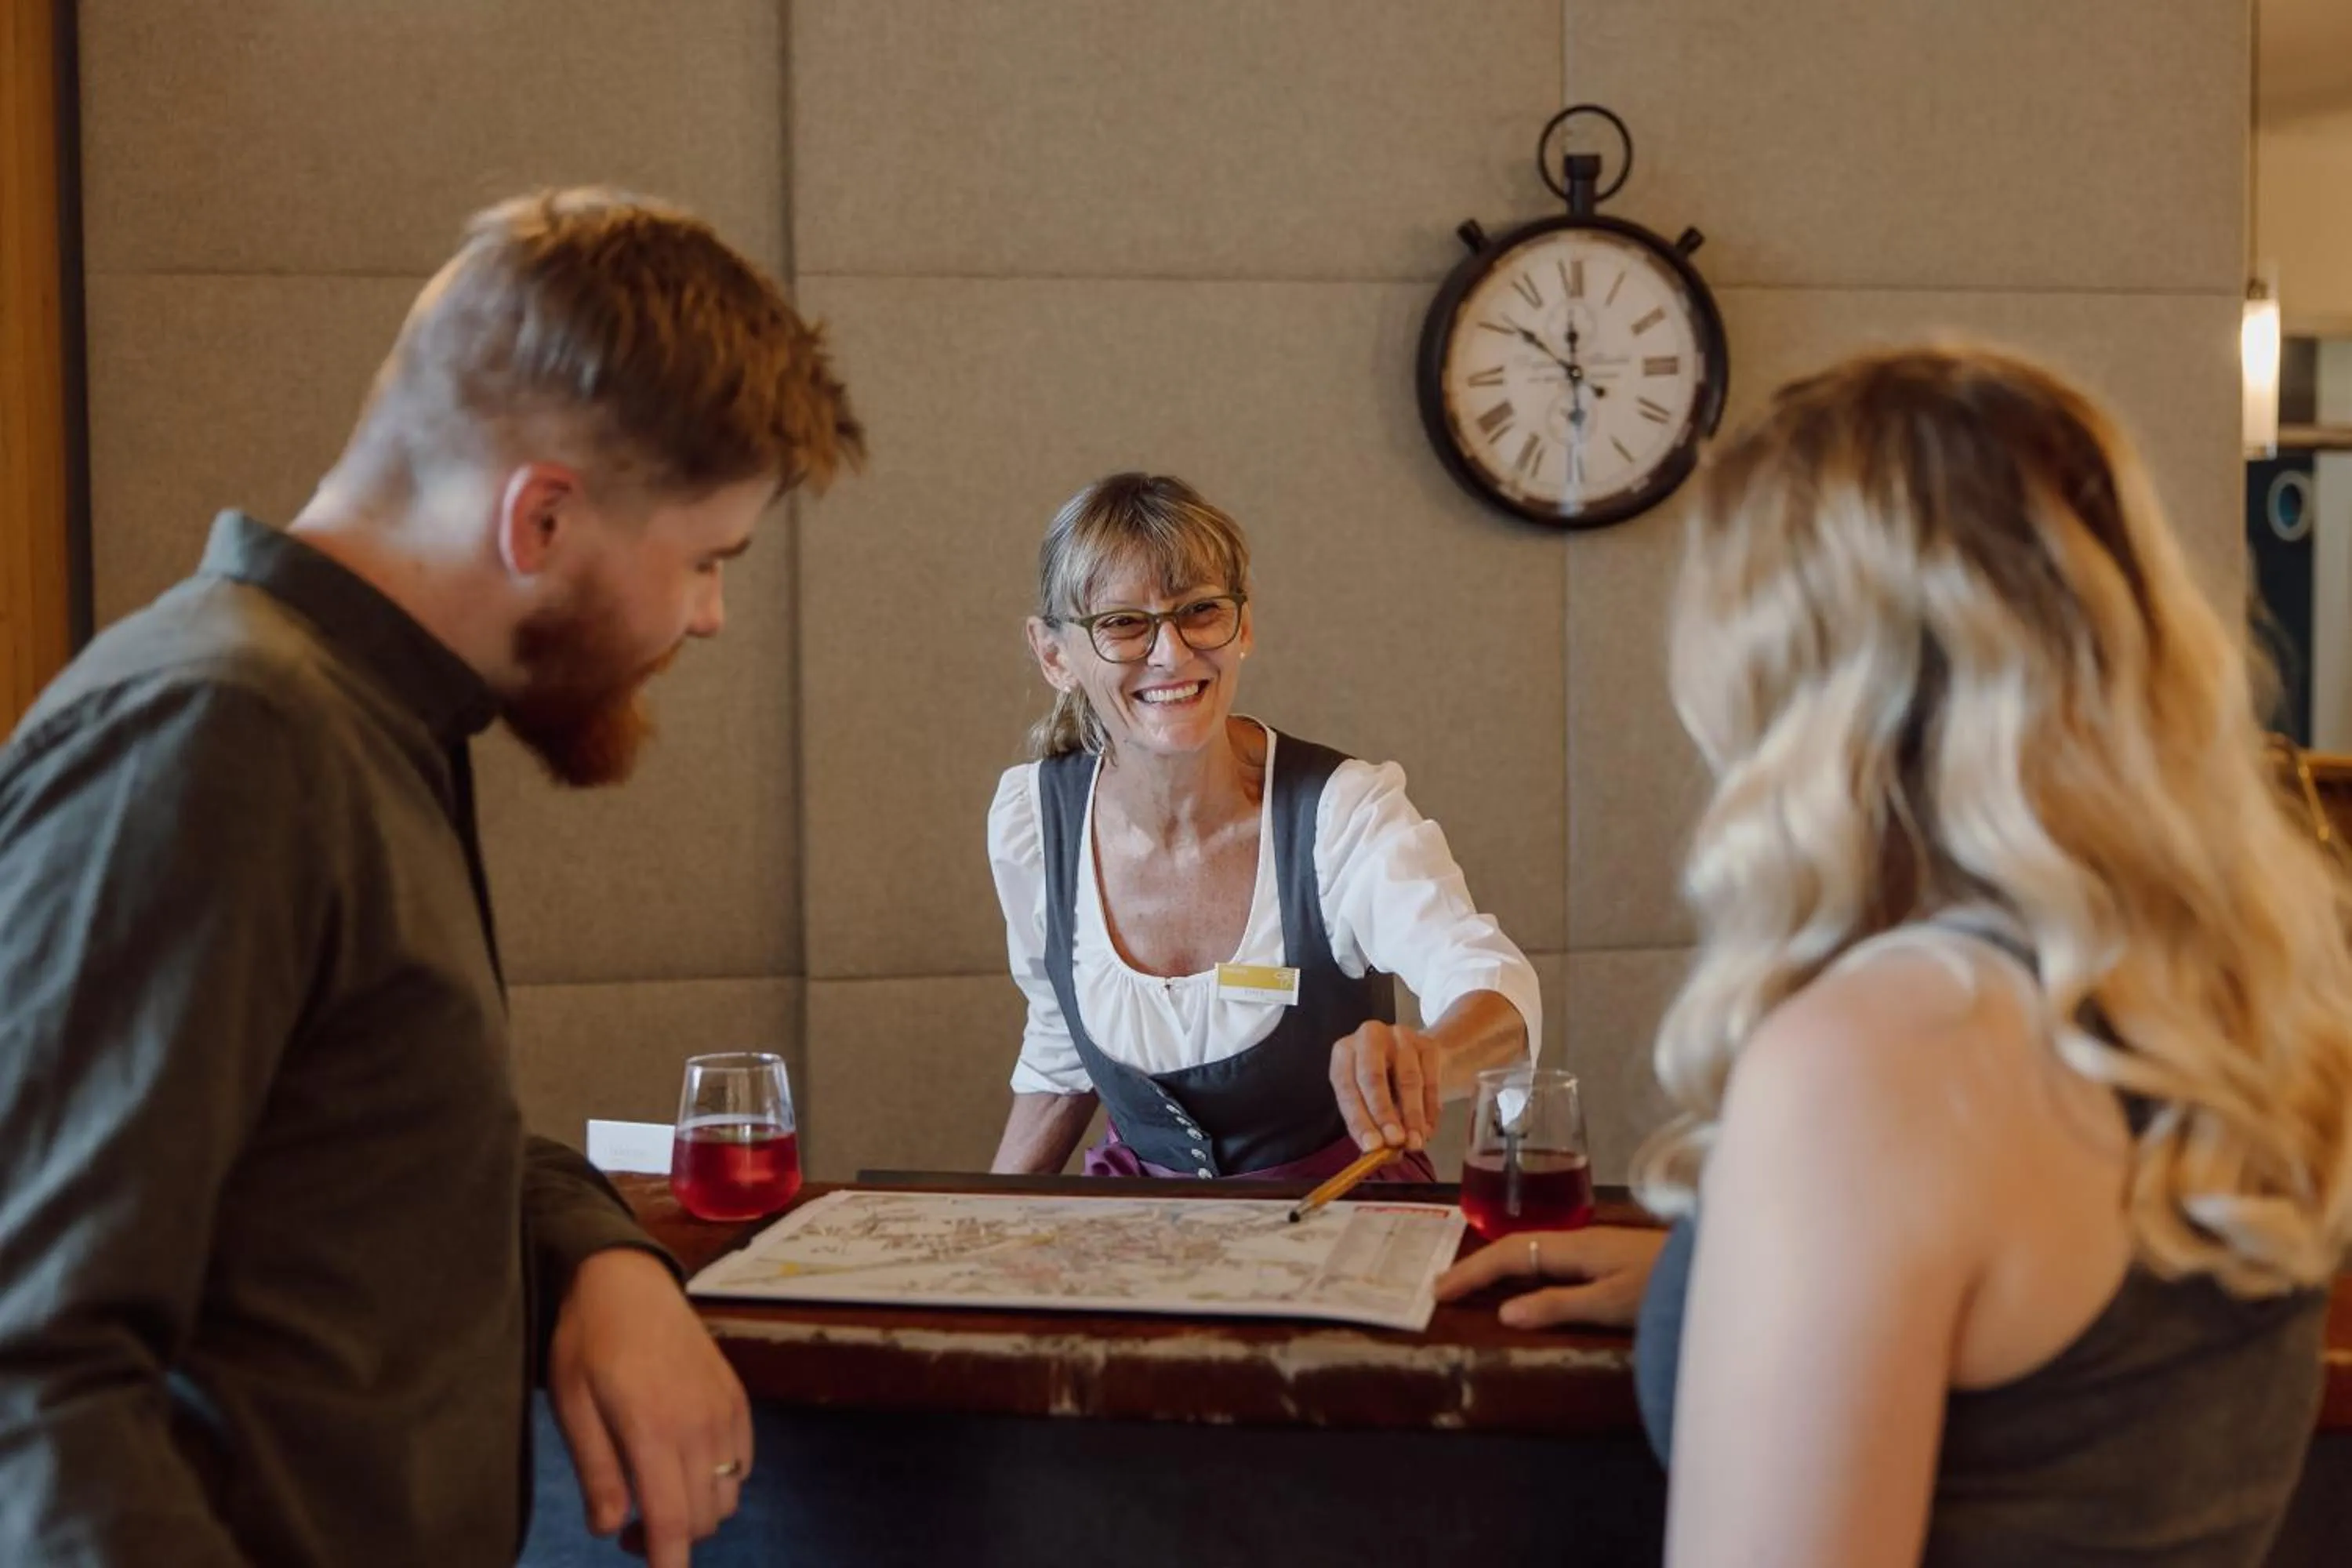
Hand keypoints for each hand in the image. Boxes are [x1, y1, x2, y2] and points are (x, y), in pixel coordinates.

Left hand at [547, 1247, 752, 1567]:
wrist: (627, 1278)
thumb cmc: (587, 1341)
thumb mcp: (573, 1405)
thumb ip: (596, 1471)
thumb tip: (610, 1529)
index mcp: (652, 1429)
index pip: (673, 1520)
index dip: (669, 1564)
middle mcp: (699, 1424)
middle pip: (703, 1519)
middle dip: (670, 1540)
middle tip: (628, 1529)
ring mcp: (724, 1410)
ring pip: (727, 1497)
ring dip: (695, 1513)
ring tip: (656, 1495)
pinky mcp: (736, 1398)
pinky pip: (743, 1464)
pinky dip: (719, 1482)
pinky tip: (684, 1464)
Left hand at [1329, 1020, 1442, 1152]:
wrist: (1415, 1059)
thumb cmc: (1383, 1084)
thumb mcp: (1367, 1101)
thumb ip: (1370, 1125)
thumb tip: (1379, 1152)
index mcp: (1344, 1052)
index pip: (1346, 1087)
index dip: (1359, 1119)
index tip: (1372, 1146)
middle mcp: (1368, 1037)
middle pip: (1373, 1076)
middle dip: (1384, 1113)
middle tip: (1395, 1142)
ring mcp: (1400, 1036)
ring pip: (1408, 1079)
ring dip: (1412, 1116)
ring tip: (1415, 1143)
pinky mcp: (1428, 1043)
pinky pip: (1431, 1079)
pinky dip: (1430, 1109)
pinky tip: (1428, 1130)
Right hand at [1435, 1225, 1667, 1328]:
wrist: (1713, 1267)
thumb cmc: (1665, 1286)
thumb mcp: (1611, 1303)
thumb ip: (1559, 1305)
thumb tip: (1504, 1312)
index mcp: (1573, 1247)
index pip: (1508, 1255)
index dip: (1472, 1272)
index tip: (1439, 1290)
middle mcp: (1578, 1240)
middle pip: (1515, 1246)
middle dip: (1477, 1265)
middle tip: (1444, 1288)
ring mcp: (1594, 1246)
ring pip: (1532, 1249)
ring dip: (1498, 1264)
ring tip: (1472, 1284)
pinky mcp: (1607, 1256)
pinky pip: (1548, 1256)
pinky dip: (1522, 1267)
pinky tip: (1525, 1281)